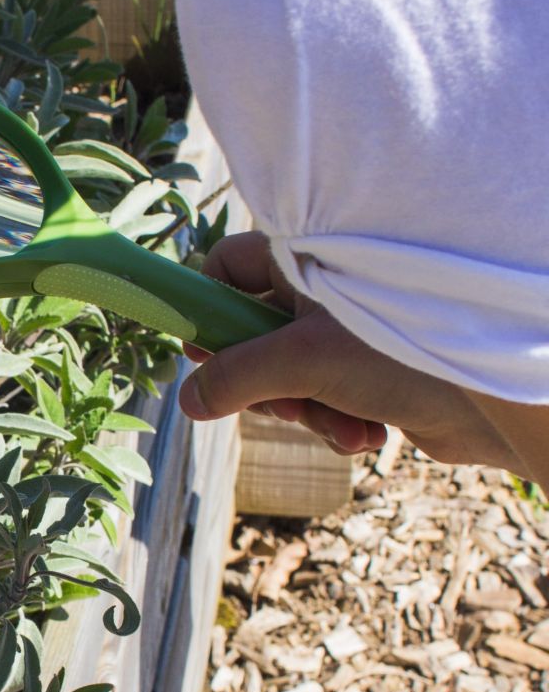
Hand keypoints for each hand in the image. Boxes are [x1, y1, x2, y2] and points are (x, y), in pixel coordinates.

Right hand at [177, 232, 521, 468]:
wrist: (503, 395)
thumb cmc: (403, 349)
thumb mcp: (300, 361)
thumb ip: (235, 378)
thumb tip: (188, 402)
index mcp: (301, 257)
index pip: (226, 267)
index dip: (210, 312)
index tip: (205, 357)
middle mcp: (321, 286)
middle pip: (252, 335)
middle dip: (267, 385)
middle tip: (287, 406)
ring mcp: (346, 328)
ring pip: (287, 375)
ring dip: (307, 410)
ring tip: (344, 424)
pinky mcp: (370, 368)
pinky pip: (324, 396)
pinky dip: (339, 419)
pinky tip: (369, 434)